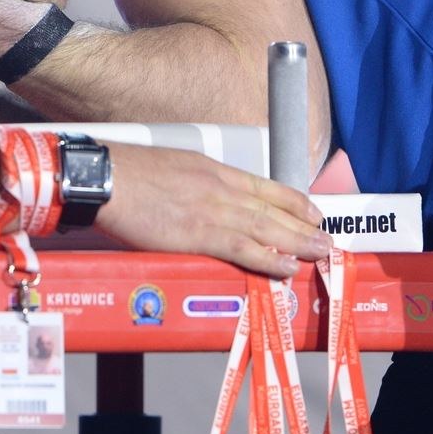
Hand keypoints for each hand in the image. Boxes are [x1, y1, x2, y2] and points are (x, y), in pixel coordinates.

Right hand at [93, 142, 332, 276]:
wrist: (105, 177)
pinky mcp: (198, 233)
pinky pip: (242, 249)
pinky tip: (285, 267)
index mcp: (213, 170)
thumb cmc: (128, 172)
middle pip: (272, 209)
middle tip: (327, 239)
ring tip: (320, 253)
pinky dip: (267, 259)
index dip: (293, 201)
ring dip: (297, 243)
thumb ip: (195, 183)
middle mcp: (219, 188)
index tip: (311, 211)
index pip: (264, 186)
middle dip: (304, 225)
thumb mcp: (173, 166)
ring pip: (266, 229)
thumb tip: (202, 200)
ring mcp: (211, 210)